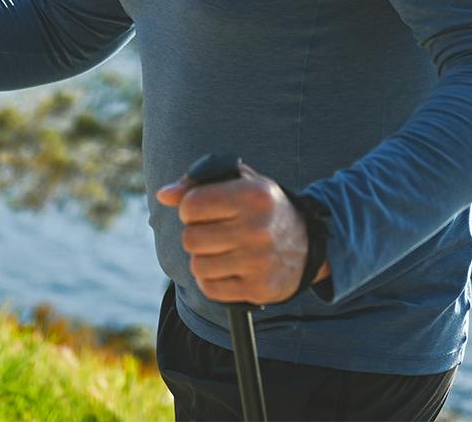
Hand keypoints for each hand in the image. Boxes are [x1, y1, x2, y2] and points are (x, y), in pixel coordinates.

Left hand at [156, 160, 328, 304]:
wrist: (308, 244)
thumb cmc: (263, 208)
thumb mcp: (239, 183)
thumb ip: (198, 183)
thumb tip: (163, 196)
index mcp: (253, 195)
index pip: (192, 204)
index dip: (189, 207)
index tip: (200, 209)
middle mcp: (257, 228)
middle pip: (190, 238)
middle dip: (195, 234)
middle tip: (212, 231)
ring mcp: (258, 262)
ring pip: (197, 265)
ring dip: (203, 258)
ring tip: (221, 250)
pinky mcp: (258, 289)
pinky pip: (210, 288)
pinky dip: (211, 279)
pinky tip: (226, 268)